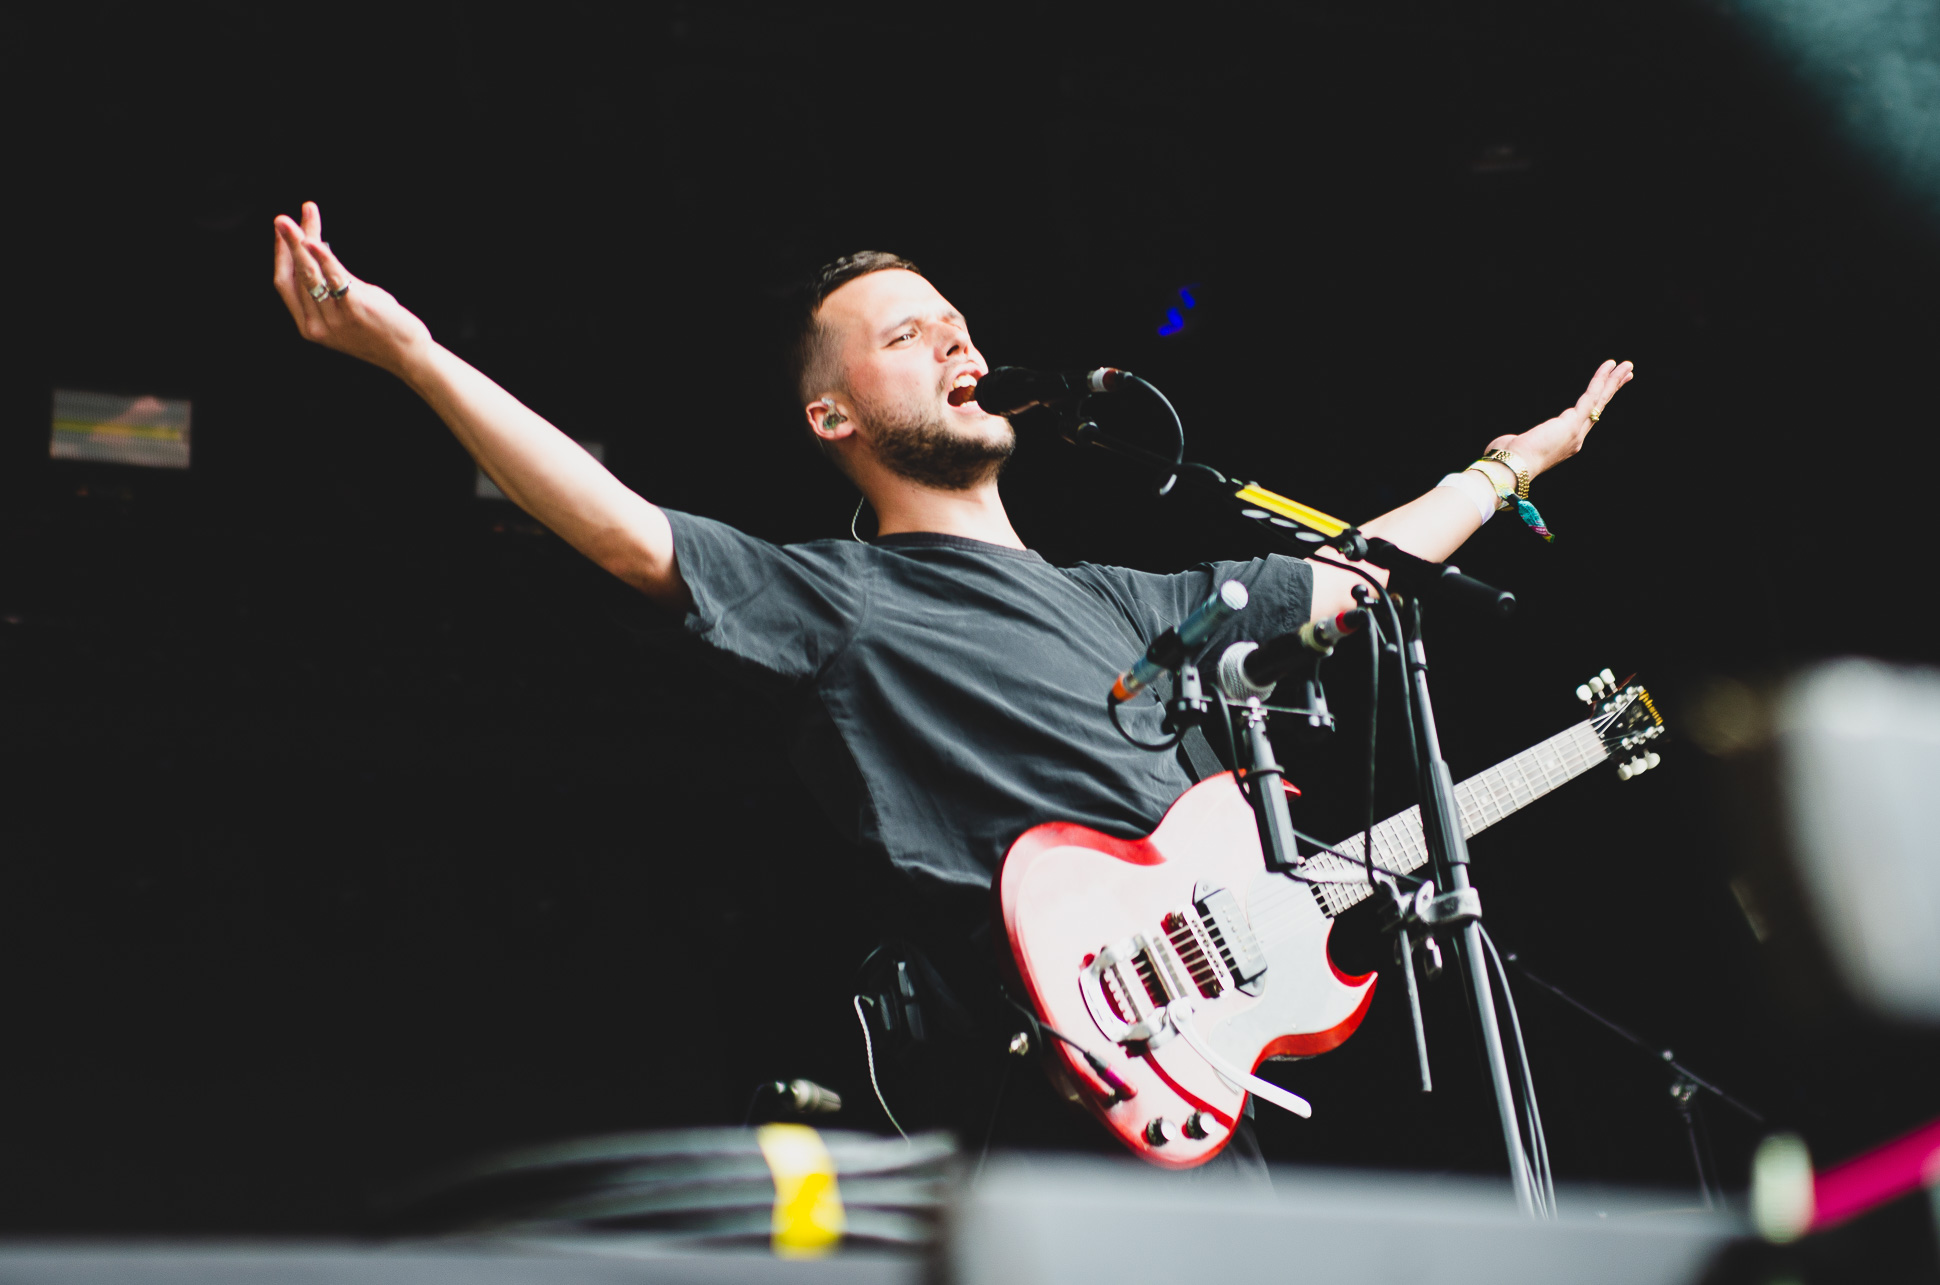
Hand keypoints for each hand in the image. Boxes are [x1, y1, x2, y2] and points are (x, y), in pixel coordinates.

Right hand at [272, 202, 432, 376]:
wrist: (408, 355)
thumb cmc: (381, 328)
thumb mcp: (349, 306)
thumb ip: (333, 283)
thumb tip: (319, 248)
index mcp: (309, 326)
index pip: (285, 284)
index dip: (281, 255)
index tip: (282, 231)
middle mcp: (317, 325)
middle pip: (296, 275)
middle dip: (287, 243)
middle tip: (282, 218)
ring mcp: (335, 319)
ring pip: (311, 274)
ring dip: (303, 242)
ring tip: (304, 215)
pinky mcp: (355, 310)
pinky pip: (334, 278)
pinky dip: (323, 257)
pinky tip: (316, 241)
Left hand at [1486, 358, 1634, 476]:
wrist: (1513, 468)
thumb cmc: (1509, 461)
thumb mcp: (1518, 447)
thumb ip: (1519, 443)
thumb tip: (1506, 443)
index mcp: (1565, 443)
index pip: (1587, 418)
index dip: (1597, 403)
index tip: (1604, 391)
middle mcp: (1576, 438)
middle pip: (1599, 408)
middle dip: (1612, 389)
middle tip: (1627, 373)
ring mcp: (1577, 431)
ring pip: (1599, 400)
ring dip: (1613, 381)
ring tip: (1627, 365)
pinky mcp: (1572, 422)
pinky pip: (1590, 396)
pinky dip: (1600, 380)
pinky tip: (1609, 367)